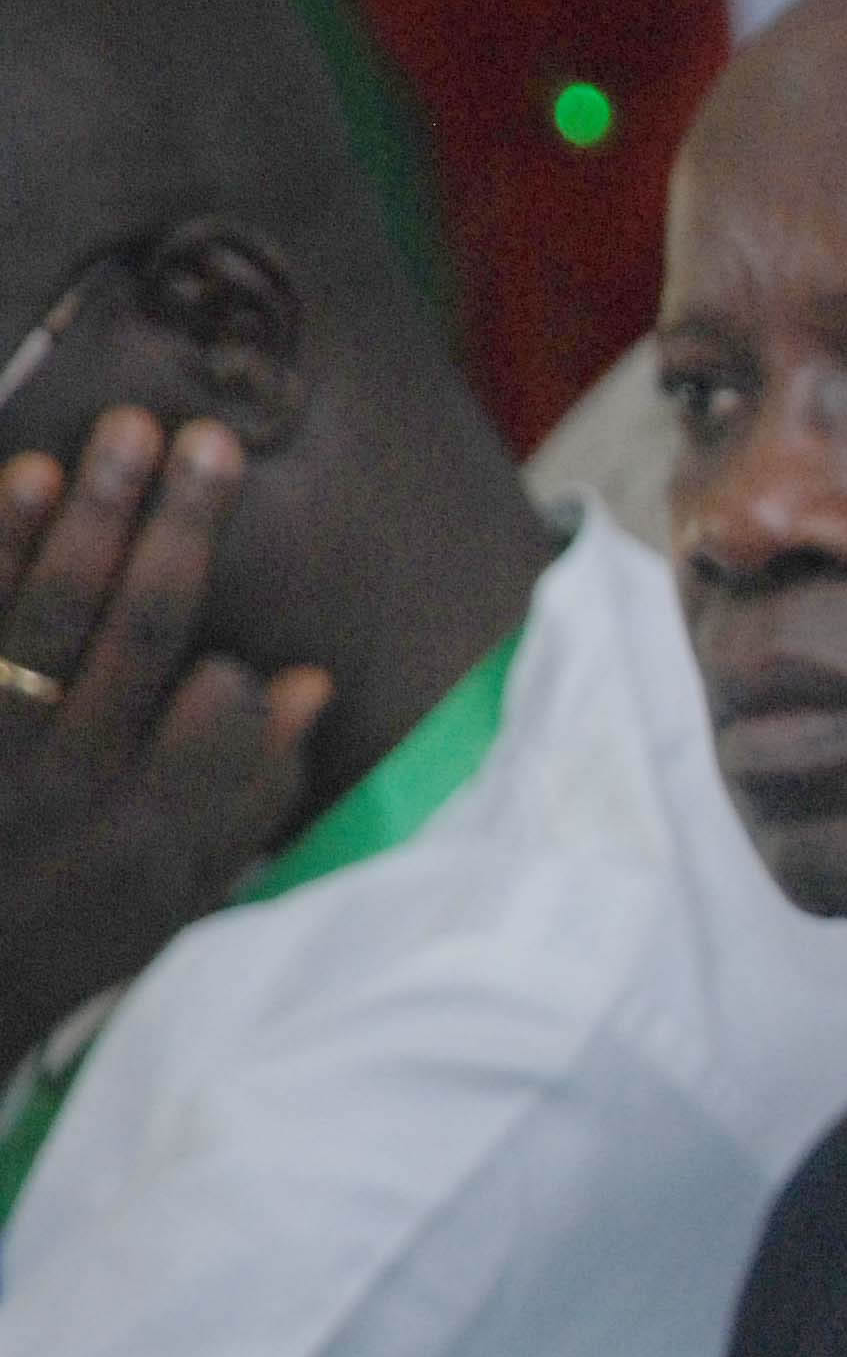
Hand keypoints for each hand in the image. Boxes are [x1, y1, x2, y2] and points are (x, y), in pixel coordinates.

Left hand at [0, 410, 331, 1056]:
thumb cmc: (73, 925)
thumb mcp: (178, 890)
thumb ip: (250, 795)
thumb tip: (306, 684)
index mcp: (150, 836)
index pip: (212, 739)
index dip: (227, 697)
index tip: (235, 669)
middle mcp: (71, 789)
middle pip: (138, 643)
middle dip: (180, 535)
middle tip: (211, 441)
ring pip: (48, 619)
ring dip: (95, 518)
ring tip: (130, 431)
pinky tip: (29, 473)